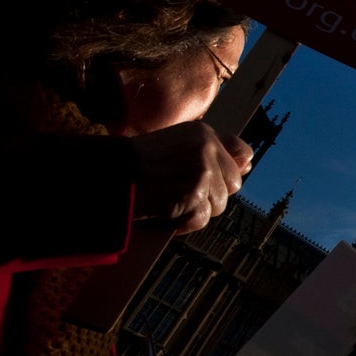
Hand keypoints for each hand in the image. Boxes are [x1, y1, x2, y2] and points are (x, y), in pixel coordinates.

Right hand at [130, 122, 253, 231]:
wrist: (106, 177)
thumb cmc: (135, 166)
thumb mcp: (175, 145)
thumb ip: (212, 150)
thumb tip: (249, 164)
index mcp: (203, 133)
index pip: (242, 154)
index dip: (228, 172)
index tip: (208, 180)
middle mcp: (207, 147)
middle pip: (233, 185)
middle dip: (210, 195)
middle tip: (177, 191)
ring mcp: (202, 169)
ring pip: (219, 205)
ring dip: (195, 210)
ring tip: (168, 200)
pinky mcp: (193, 192)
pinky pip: (201, 218)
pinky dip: (183, 222)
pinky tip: (165, 212)